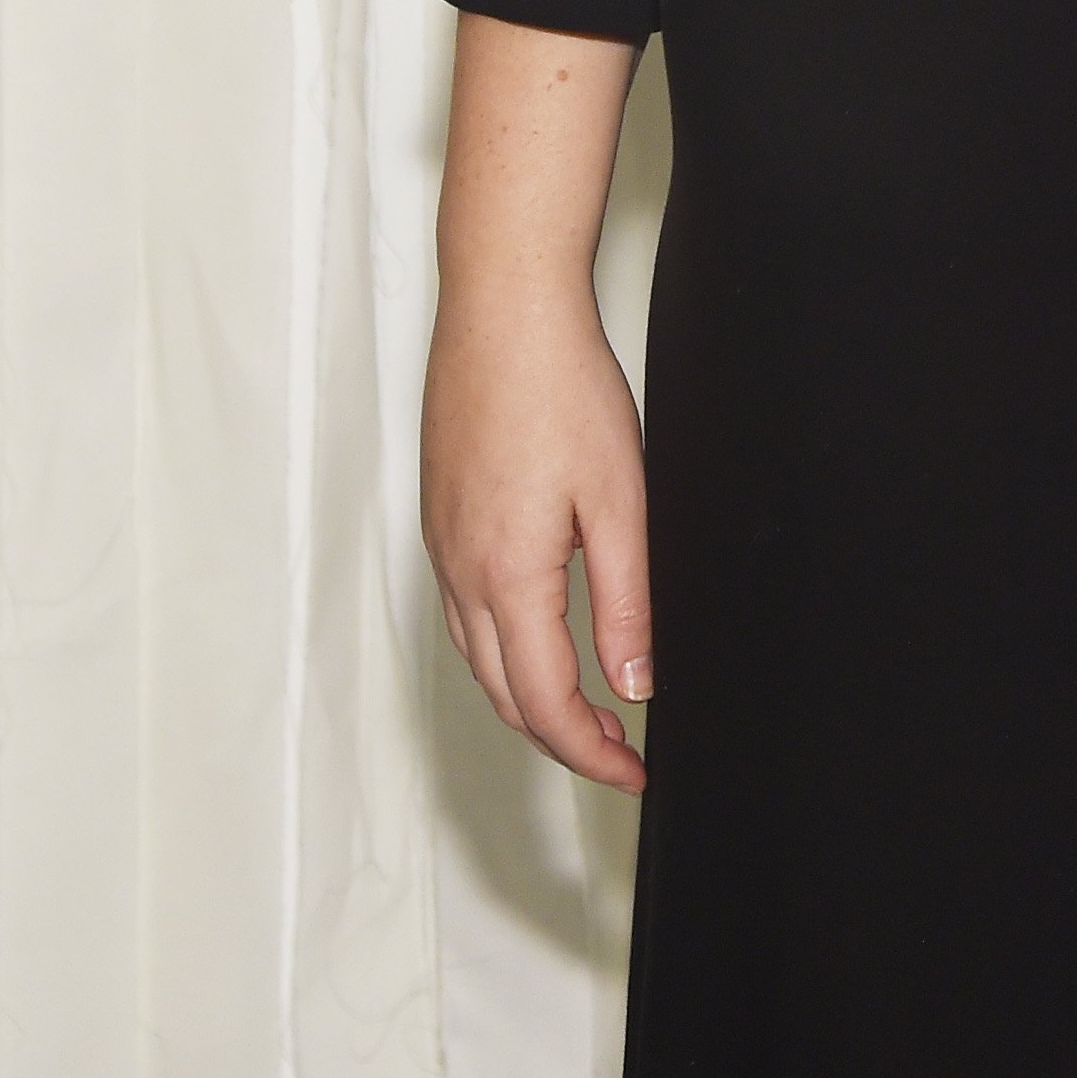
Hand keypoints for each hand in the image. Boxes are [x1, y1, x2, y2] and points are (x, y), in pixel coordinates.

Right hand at [420, 287, 653, 795]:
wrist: (503, 306)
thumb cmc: (561, 386)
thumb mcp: (619, 500)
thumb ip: (626, 601)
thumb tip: (634, 684)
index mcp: (507, 575)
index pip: (545, 702)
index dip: (591, 753)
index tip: (635, 771)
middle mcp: (460, 571)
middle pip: (503, 694)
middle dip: (561, 740)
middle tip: (619, 754)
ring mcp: (442, 543)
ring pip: (477, 658)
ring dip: (528, 698)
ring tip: (587, 710)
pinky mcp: (441, 516)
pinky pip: (462, 613)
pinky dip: (501, 650)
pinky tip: (537, 637)